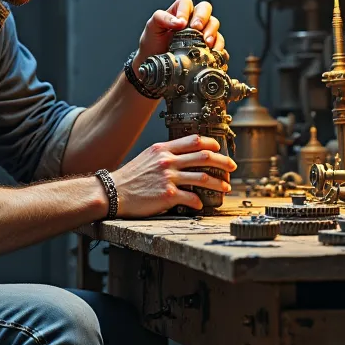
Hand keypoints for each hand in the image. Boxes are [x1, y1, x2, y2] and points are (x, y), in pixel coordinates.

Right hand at [111, 134, 236, 215]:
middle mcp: (168, 161)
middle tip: (232, 167)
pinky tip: (201, 204)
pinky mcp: (167, 195)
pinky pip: (191, 198)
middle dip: (223, 161)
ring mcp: (168, 178)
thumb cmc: (129, 178)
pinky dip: (199, 201)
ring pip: (203, 177)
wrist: (113, 193)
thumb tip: (182, 158)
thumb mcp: (146, 158)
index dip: (211, 143)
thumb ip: (164, 155)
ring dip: (218, 183)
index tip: (218, 148)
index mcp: (163, 149)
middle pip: (204, 156)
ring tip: (225, 187)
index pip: (194, 140)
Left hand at [137, 0, 223, 61]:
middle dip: (203, 18)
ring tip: (206, 43)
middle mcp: (192, 20)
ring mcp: (201, 33)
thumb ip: (161, 18)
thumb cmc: (152, 44)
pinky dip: (218, 48)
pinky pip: (219, 44)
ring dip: (213, 32)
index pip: (186, 3)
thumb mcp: (151, 28)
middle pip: (205, 9)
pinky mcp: (207, 47)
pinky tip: (212, 53)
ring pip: (214, 24)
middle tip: (197, 29)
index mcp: (178, 12)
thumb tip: (180, 21)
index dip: (185, 11)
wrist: (155, 66)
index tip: (181, 24)